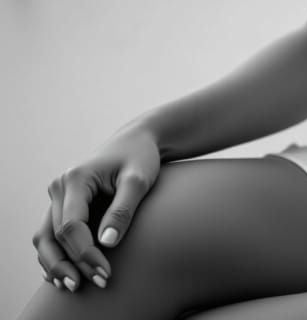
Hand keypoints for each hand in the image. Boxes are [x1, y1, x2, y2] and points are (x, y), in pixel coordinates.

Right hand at [33, 127, 160, 292]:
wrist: (137, 141)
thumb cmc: (140, 157)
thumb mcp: (139, 179)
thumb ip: (123, 209)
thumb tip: (107, 243)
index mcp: (76, 178)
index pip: (71, 226)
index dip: (85, 253)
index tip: (105, 272)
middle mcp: (60, 187)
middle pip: (53, 236)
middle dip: (71, 264)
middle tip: (96, 282)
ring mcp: (58, 196)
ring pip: (45, 239)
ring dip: (57, 265)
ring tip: (75, 286)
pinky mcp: (62, 205)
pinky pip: (50, 235)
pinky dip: (55, 255)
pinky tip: (66, 274)